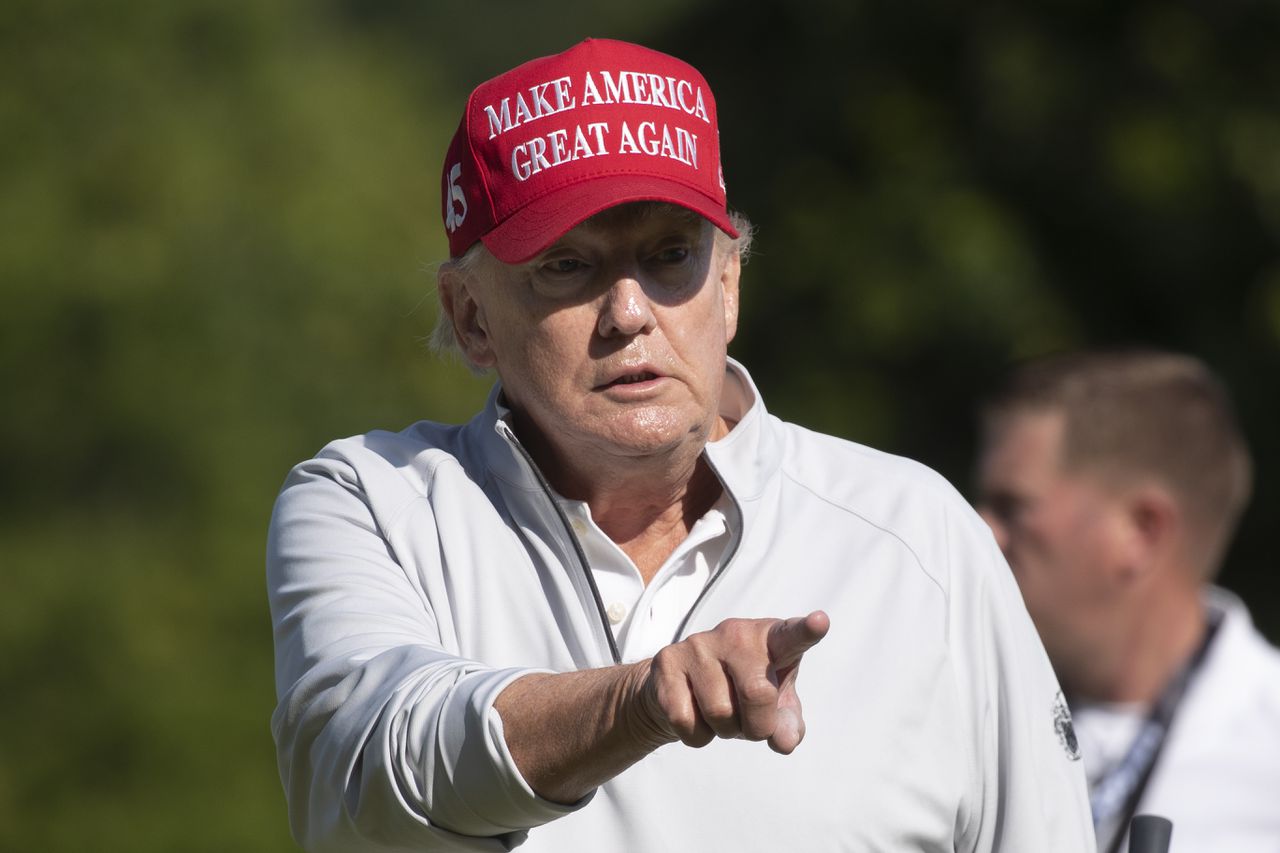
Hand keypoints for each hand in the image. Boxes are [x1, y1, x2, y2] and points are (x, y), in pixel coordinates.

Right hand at [631, 610, 829, 754]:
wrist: (677, 689)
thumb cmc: (738, 693)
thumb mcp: (773, 708)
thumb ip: (787, 724)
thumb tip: (783, 741)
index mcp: (769, 639)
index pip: (791, 636)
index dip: (807, 630)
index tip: (821, 622)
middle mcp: (735, 633)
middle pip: (758, 694)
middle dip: (758, 726)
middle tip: (751, 725)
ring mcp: (698, 644)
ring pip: (720, 713)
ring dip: (725, 731)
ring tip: (720, 715)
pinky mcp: (667, 662)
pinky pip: (687, 721)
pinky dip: (697, 735)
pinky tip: (694, 716)